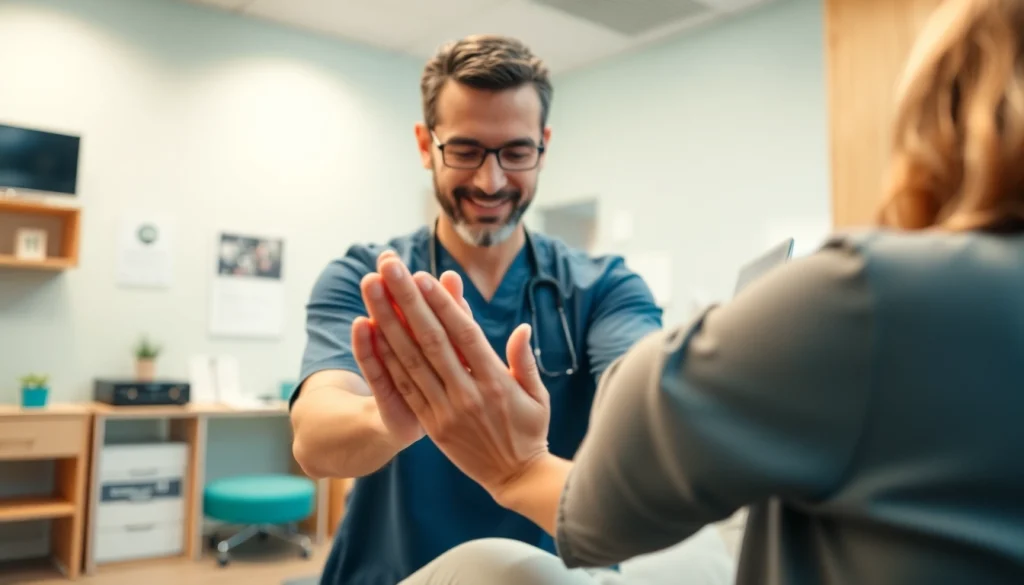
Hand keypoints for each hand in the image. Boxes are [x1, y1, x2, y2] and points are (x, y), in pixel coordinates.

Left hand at [353, 254, 551, 500]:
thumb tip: (521, 327)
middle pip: (430, 339)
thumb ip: (524, 360)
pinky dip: (384, 358)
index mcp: (495, 382)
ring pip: (410, 359)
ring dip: (387, 321)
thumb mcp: (537, 395)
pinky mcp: (430, 424)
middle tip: (389, 267)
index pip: (464, 335)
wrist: (515, 478)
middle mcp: (466, 394)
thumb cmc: (530, 431)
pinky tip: (370, 332)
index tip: (423, 276)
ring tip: (372, 290)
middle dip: (407, 299)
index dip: (442, 304)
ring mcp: (444, 410)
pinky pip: (403, 387)